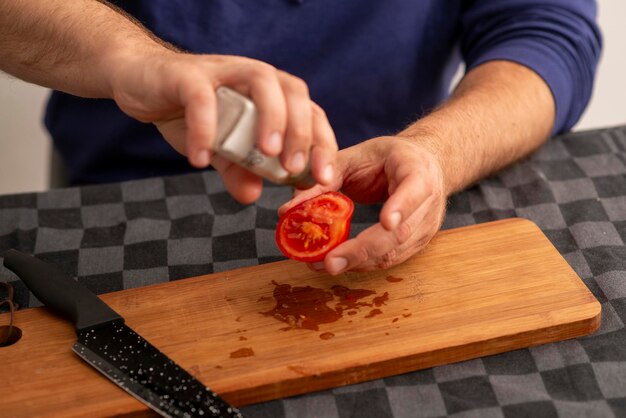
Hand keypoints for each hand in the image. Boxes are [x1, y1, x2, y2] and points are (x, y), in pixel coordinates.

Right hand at [108, 51, 336, 202]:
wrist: (140, 82)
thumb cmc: (188, 112)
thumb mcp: (219, 149)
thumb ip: (238, 169)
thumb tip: (252, 197)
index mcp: (271, 94)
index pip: (310, 113)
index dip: (322, 144)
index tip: (325, 179)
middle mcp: (254, 76)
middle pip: (294, 94)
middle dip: (302, 132)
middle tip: (295, 169)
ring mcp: (223, 71)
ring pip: (261, 82)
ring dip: (270, 118)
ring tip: (266, 155)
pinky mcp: (187, 75)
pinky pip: (202, 98)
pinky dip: (205, 128)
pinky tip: (202, 160)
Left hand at [279, 137, 446, 273]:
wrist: (423, 165)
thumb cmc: (387, 158)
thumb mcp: (357, 155)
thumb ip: (326, 177)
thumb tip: (287, 209)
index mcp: (417, 169)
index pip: (416, 188)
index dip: (402, 207)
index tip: (386, 222)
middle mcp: (428, 201)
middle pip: (401, 232)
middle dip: (364, 249)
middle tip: (330, 261)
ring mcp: (426, 226)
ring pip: (394, 252)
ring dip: (358, 262)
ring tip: (323, 264)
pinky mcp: (417, 243)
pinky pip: (390, 259)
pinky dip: (363, 264)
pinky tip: (338, 262)